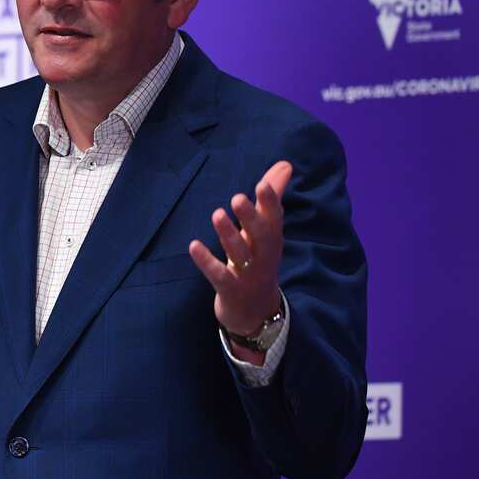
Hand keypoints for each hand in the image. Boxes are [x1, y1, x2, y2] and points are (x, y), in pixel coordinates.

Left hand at [188, 161, 292, 342]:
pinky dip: (207, 261)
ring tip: (216, 214)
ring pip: (239, 254)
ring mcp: (248, 275)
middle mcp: (263, 256)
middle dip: (250, 217)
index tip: (263, 183)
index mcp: (271, 240)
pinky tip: (193, 246)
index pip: (274, 219)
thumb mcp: (267, 232)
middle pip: (260, 236)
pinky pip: (219, 275)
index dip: (270, 202)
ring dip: (228, 235)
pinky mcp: (231, 290)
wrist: (257, 313)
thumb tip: (285, 165)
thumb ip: (271, 199)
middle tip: (237, 197)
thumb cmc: (259, 261)